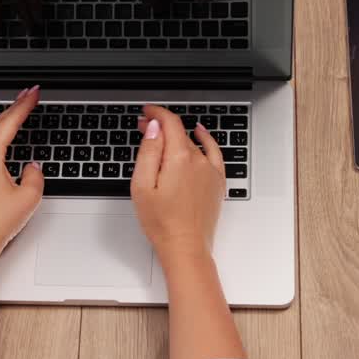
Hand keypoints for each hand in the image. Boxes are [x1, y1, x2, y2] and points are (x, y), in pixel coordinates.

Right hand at [130, 105, 226, 259]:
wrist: (186, 247)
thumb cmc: (162, 223)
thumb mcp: (142, 186)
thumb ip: (148, 152)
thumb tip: (153, 128)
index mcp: (179, 159)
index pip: (170, 123)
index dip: (156, 113)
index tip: (146, 111)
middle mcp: (198, 161)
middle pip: (178, 132)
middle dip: (160, 127)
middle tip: (143, 127)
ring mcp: (210, 171)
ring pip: (192, 143)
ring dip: (176, 135)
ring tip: (160, 137)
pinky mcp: (216, 182)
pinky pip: (214, 152)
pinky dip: (206, 139)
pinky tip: (200, 132)